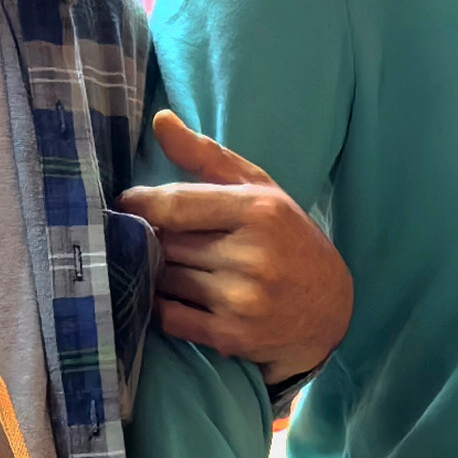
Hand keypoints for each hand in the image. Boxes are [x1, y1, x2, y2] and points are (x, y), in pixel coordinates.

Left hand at [119, 113, 352, 382]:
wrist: (329, 311)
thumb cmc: (289, 240)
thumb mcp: (260, 190)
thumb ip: (207, 156)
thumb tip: (160, 120)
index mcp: (258, 211)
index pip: (173, 205)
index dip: (139, 204)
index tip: (127, 204)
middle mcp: (252, 256)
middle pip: (166, 242)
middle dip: (155, 239)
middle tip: (162, 238)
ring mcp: (241, 300)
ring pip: (164, 278)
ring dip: (159, 272)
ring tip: (177, 266)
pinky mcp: (230, 337)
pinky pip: (169, 316)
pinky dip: (162, 305)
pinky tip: (178, 296)